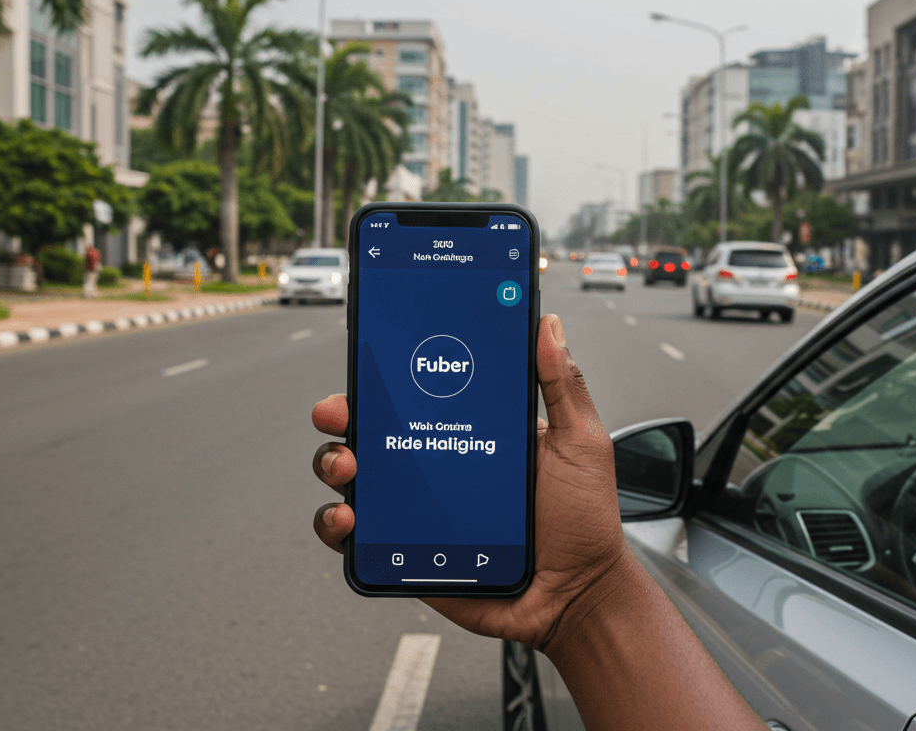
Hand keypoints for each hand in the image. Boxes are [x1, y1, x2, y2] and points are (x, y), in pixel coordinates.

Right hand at [309, 313, 638, 651]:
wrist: (578, 593)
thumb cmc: (583, 519)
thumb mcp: (580, 441)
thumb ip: (562, 383)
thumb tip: (545, 323)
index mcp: (470, 429)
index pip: (416, 392)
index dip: (384, 373)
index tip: (369, 359)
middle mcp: (435, 463)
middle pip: (371, 429)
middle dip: (342, 413)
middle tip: (342, 415)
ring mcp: (416, 509)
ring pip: (352, 479)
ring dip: (333, 465)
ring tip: (348, 470)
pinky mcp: (405, 552)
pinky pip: (356, 538)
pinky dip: (336, 526)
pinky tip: (349, 520)